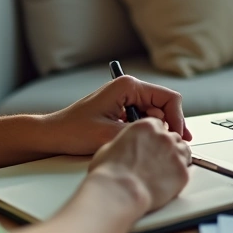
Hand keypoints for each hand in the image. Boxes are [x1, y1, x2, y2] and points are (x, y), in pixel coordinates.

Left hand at [44, 75, 192, 155]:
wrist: (54, 134)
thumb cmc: (74, 131)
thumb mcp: (110, 134)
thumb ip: (140, 131)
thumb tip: (163, 136)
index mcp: (128, 86)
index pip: (168, 98)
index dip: (177, 119)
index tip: (178, 138)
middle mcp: (129, 88)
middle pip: (165, 105)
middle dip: (169, 126)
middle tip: (165, 146)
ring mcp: (126, 98)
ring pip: (156, 114)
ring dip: (156, 130)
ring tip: (147, 145)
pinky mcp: (122, 109)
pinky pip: (144, 118)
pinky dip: (146, 131)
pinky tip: (140, 143)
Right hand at [88, 118, 191, 211]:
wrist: (120, 191)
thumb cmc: (111, 173)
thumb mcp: (110, 147)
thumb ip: (125, 143)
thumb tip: (125, 149)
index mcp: (146, 126)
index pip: (159, 125)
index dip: (155, 137)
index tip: (152, 145)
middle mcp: (164, 137)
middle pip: (173, 137)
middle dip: (166, 148)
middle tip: (157, 161)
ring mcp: (175, 153)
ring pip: (184, 151)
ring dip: (176, 158)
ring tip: (165, 171)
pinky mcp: (182, 172)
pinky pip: (187, 170)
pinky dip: (179, 175)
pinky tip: (168, 181)